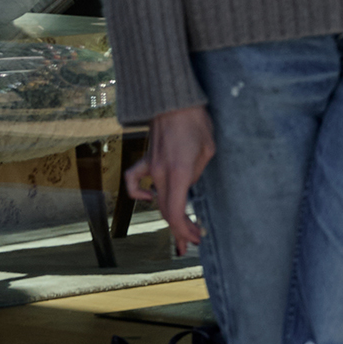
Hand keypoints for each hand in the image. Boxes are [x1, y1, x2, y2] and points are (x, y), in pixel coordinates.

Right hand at [126, 104, 214, 255]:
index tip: (197, 237)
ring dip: (168, 219)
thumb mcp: (209, 150)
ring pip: (156, 201)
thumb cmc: (197, 122)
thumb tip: (189, 184)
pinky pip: (134, 180)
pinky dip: (138, 193)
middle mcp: (161, 174)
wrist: (175, 101)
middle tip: (192, 242)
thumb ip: (198, 173)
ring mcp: (151, 167)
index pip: (176, 212)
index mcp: (179, 173)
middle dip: (180, 230)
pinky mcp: (147, 158)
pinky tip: (150, 197)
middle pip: (167, 211)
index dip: (185, 230)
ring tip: (179, 234)